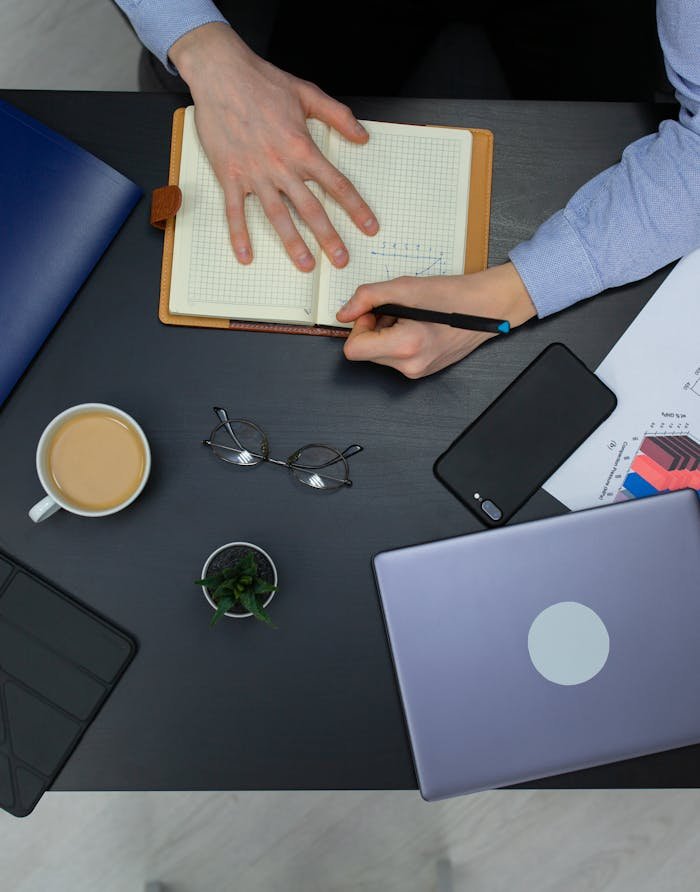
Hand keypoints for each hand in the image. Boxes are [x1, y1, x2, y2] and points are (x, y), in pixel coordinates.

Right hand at [169, 23, 377, 271]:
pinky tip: (246, 256)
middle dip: (328, 237)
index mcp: (302, 148)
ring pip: (277, 215)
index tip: (369, 227)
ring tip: (305, 264)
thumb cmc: (263, 81)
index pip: (336, 184)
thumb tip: (363, 137)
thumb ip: (338, 116)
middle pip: (311, 208)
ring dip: (292, 243)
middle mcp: (281, 166)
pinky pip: (235, 211)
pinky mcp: (230, 176)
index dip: (356, 208)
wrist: (221, 73)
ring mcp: (255, 173)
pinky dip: (239, 235)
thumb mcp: (307, 93)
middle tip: (341, 259)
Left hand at [336, 263, 536, 377]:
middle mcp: (410, 365)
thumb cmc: (451, 295)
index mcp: (405, 346)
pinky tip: (417, 327)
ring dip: (385, 335)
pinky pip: (395, 359)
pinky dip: (398, 342)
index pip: (353, 350)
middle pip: (365, 353)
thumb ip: (367, 298)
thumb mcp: (404, 287)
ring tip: (410, 319)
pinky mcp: (421, 372)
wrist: (485, 307)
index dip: (358, 328)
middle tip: (396, 312)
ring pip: (379, 356)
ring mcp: (416, 372)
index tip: (373, 313)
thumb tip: (344, 313)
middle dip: (373, 330)